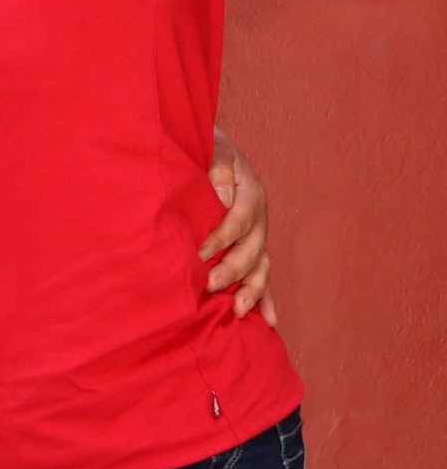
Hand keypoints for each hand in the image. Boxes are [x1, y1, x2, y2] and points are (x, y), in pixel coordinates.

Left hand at [199, 126, 276, 326]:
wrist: (211, 147)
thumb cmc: (206, 148)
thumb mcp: (214, 149)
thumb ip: (219, 170)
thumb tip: (223, 198)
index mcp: (250, 193)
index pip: (237, 220)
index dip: (220, 239)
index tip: (199, 254)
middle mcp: (258, 217)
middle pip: (251, 248)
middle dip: (233, 270)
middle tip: (209, 286)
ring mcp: (258, 234)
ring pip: (260, 266)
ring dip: (252, 290)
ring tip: (239, 311)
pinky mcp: (253, 246)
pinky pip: (263, 273)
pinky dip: (267, 297)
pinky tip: (269, 321)